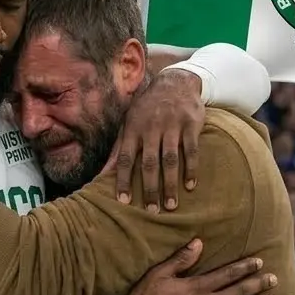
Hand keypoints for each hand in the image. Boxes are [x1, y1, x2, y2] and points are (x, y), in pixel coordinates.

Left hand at [108, 70, 204, 211]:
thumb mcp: (129, 123)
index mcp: (134, 128)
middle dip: (149, 188)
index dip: (123, 179)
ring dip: (170, 184)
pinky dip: (191, 168)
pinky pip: (191, 150)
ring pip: (170, 159)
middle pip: (149, 162)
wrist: (175, 82)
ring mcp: (172, 125)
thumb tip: (102, 174)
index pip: (125, 157)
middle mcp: (151, 127)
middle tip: (151, 211)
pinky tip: (190, 186)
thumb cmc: (147, 109)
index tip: (123, 202)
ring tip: (171, 206)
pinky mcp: (191, 124)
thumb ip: (118, 149)